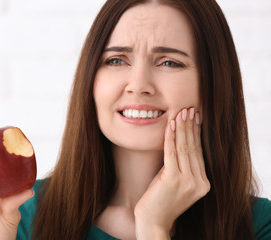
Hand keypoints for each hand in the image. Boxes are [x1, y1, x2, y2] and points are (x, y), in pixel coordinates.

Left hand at [134, 108, 209, 238]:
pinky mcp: (174, 180)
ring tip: (181, 112)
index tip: (194, 117)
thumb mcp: (174, 181)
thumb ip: (179, 166)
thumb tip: (177, 142)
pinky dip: (171, 137)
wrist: (152, 221)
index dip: (196, 133)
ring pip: (185, 148)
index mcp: (203, 183)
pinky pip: (172, 153)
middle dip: (190, 126)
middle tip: (189, 109)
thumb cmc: (160, 200)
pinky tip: (170, 125)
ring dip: (182, 128)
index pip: (199, 152)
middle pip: (194, 148)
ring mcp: (188, 182)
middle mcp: (199, 183)